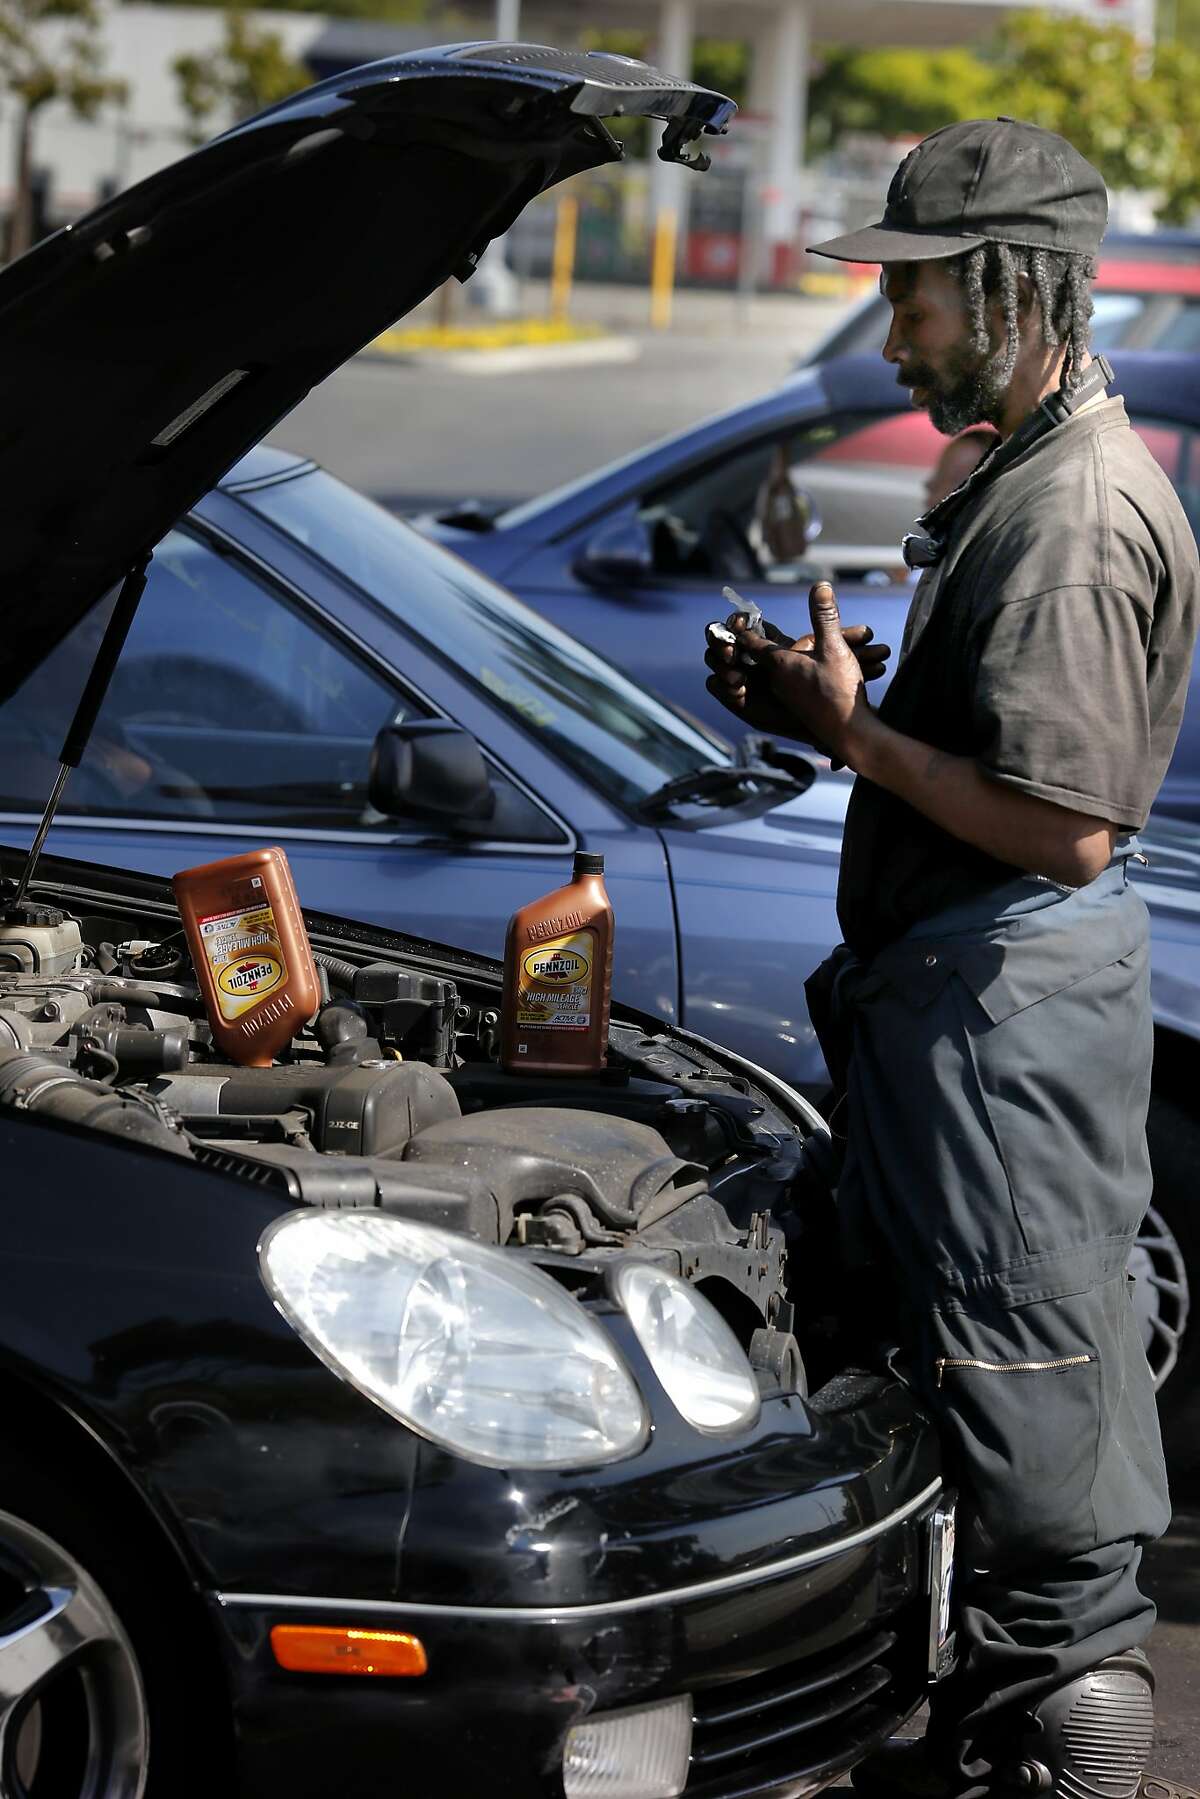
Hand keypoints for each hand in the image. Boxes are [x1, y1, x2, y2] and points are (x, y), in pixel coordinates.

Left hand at [705, 587, 887, 760]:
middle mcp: (776, 680)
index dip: (745, 628)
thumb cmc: (839, 690)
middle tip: (742, 630)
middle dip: (754, 642)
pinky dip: (788, 673)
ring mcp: (786, 695)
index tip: (736, 618)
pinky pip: (787, 684)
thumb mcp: (834, 647)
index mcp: (779, 664)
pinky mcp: (799, 706)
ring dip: (775, 659)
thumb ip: (825, 617)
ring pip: (775, 671)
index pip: (753, 642)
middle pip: (760, 656)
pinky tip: (795, 672)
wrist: (848, 732)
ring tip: (766, 649)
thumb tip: (819, 586)